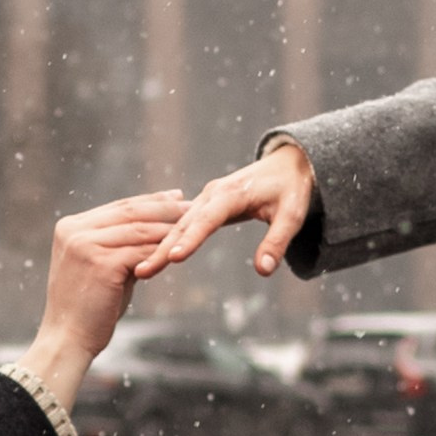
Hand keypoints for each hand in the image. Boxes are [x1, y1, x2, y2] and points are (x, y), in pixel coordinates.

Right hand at [19, 193, 187, 413]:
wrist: (67, 340)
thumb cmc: (87, 308)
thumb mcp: (100, 267)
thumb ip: (120, 245)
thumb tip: (154, 230)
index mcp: (70, 227)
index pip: (117, 207)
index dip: (149, 201)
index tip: (174, 197)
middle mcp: (74, 231)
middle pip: (129, 212)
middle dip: (163, 207)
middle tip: (191, 204)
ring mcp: (85, 245)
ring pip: (138, 230)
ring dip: (168, 227)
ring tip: (193, 225)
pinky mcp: (101, 264)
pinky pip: (141, 251)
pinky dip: (163, 250)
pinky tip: (181, 249)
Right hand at [132, 143, 315, 280]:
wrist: (289, 164)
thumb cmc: (292, 190)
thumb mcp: (292, 216)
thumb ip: (277, 243)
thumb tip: (263, 271)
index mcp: (231, 194)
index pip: (207, 220)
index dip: (190, 239)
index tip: (173, 258)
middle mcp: (213, 194)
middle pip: (184, 224)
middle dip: (162, 248)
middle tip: (144, 271)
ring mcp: (207, 198)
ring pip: (180, 225)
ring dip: (161, 246)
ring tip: (143, 270)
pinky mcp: (207, 205)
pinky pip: (184, 223)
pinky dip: (170, 239)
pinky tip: (157, 257)